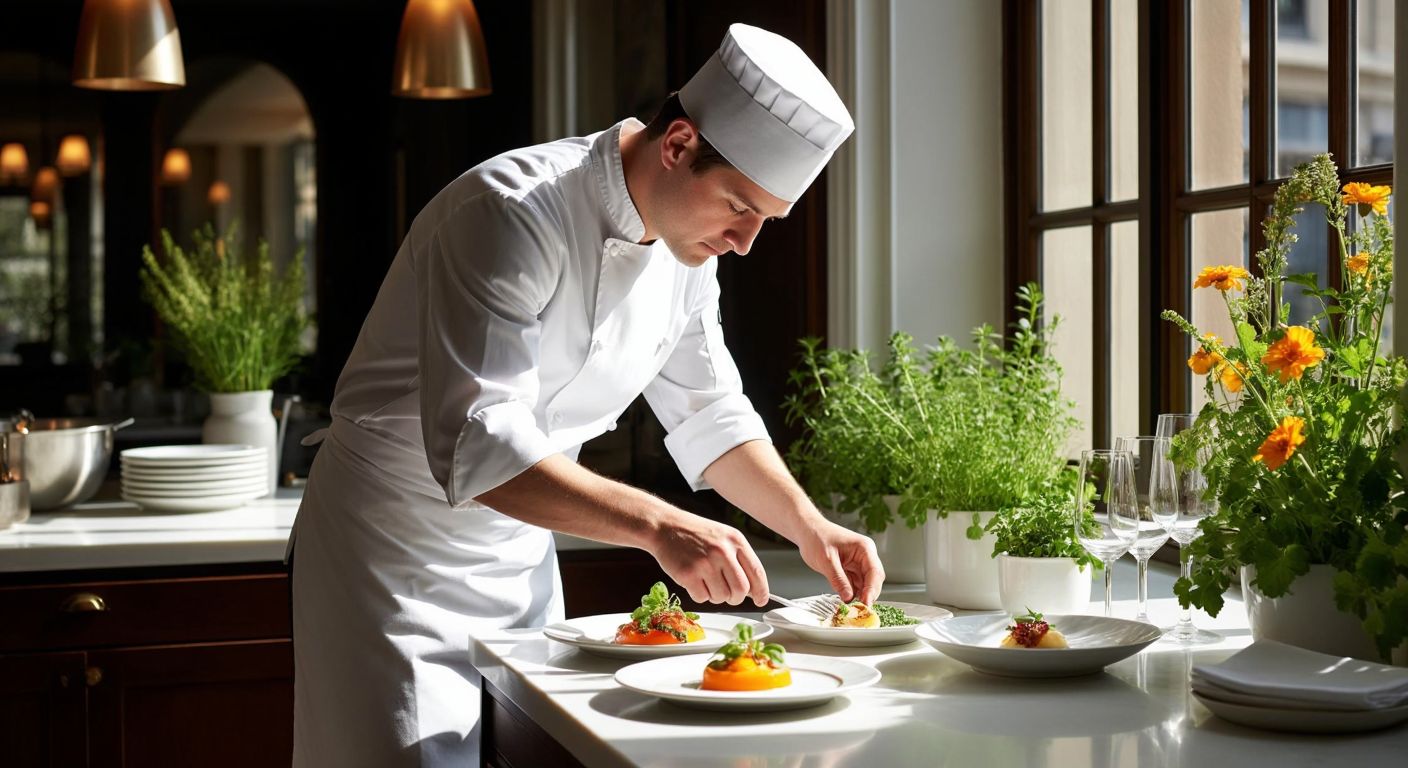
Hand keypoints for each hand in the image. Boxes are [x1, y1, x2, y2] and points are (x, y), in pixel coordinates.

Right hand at [648, 512, 768, 606]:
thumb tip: (752, 588)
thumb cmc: (695, 533)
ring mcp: (705, 563)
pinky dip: (699, 594)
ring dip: (715, 595)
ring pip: (721, 597)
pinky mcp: (688, 574)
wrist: (665, 526)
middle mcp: (722, 551)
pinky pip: (702, 598)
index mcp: (735, 540)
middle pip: (741, 590)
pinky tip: (694, 580)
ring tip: (705, 579)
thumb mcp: (723, 537)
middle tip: (728, 594)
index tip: (761, 600)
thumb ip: (739, 559)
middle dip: (736, 598)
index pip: (757, 572)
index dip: (761, 591)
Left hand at [796, 521, 883, 604]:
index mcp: (864, 548)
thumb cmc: (816, 537)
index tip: (866, 604)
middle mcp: (864, 556)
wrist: (806, 530)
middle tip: (859, 610)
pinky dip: (852, 593)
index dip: (872, 590)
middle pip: (873, 580)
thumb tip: (849, 597)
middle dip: (867, 595)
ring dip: (860, 596)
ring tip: (852, 608)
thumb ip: (838, 579)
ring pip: (865, 584)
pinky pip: (855, 584)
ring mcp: (858, 563)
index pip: (874, 572)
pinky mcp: (850, 569)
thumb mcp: (826, 560)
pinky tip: (847, 601)